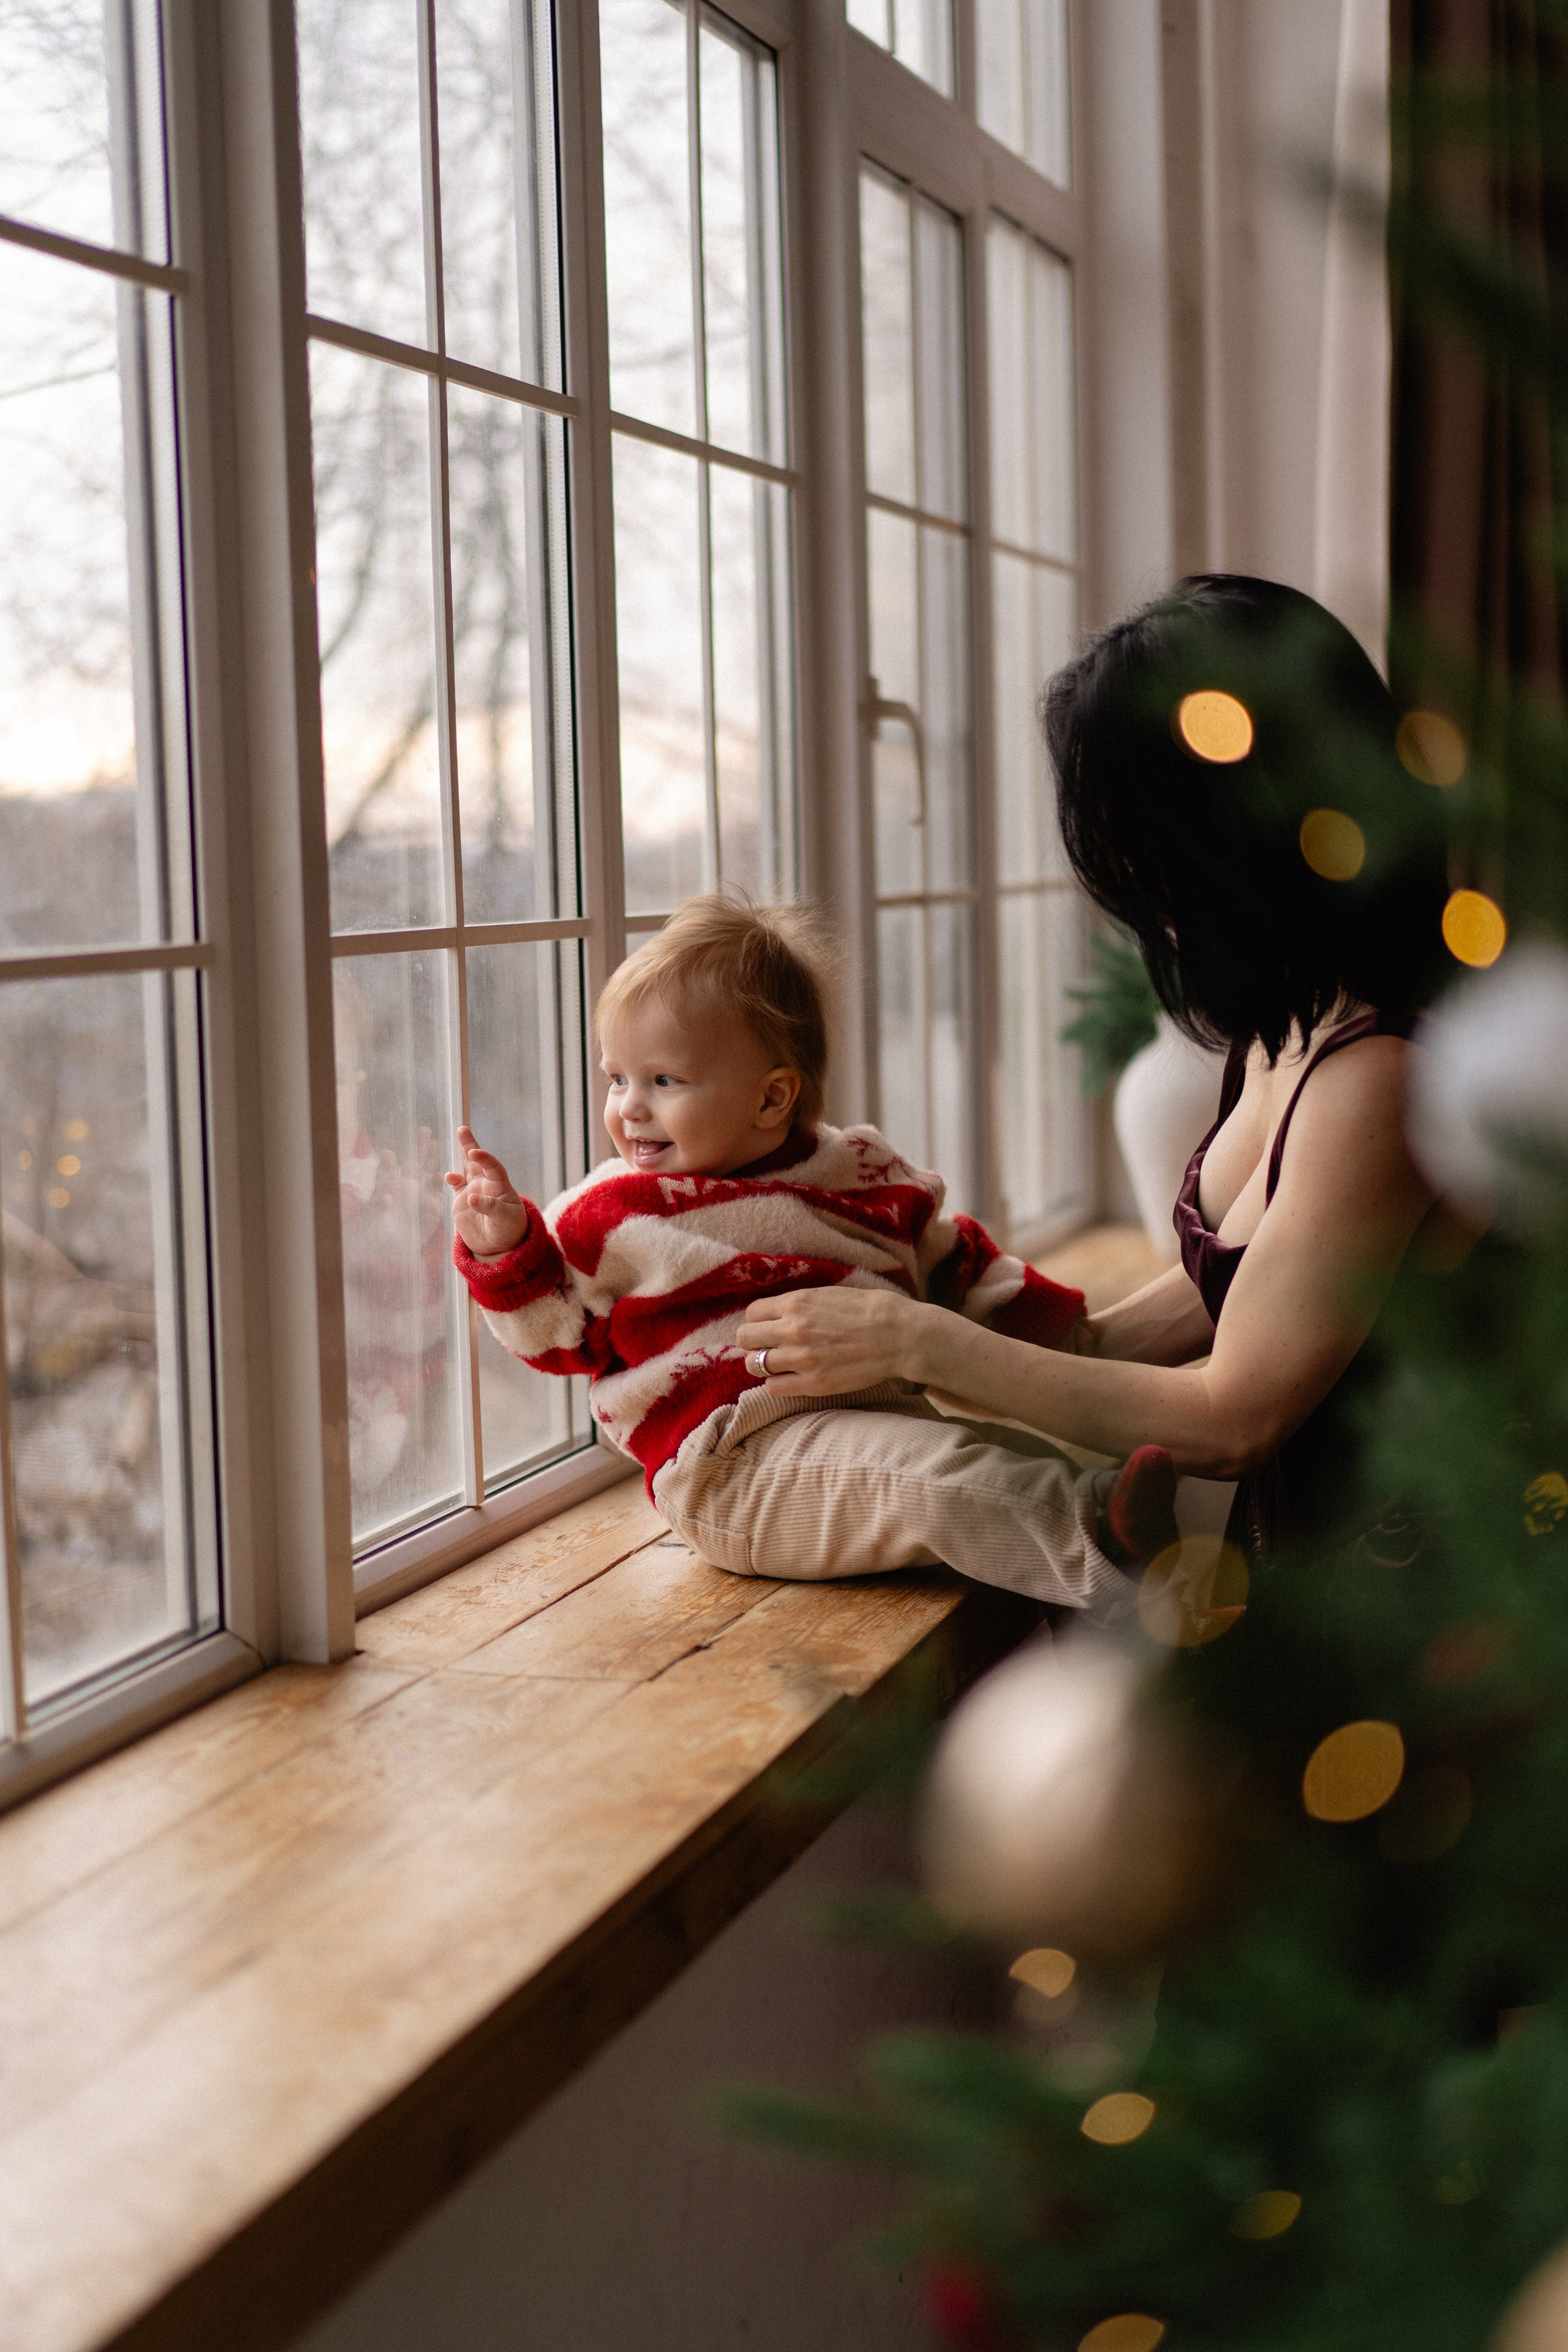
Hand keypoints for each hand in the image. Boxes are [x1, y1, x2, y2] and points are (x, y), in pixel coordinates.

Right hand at [445, 1124, 528, 1257]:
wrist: (498, 1246)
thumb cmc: (508, 1230)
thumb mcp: (504, 1220)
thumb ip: (490, 1208)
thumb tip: (472, 1198)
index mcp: (501, 1186)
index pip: (493, 1167)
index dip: (485, 1159)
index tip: (474, 1153)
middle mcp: (487, 1184)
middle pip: (478, 1161)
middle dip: (471, 1144)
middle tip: (463, 1129)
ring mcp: (473, 1190)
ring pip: (466, 1168)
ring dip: (462, 1153)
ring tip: (458, 1135)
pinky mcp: (462, 1200)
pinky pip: (456, 1185)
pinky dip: (452, 1179)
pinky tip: (448, 1176)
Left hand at [736, 1283, 927, 1394]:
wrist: (900, 1335)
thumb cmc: (871, 1309)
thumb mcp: (830, 1293)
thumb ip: (801, 1304)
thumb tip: (778, 1312)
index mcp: (797, 1303)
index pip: (752, 1313)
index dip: (758, 1321)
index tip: (768, 1326)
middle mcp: (792, 1330)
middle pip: (745, 1339)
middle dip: (753, 1342)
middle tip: (768, 1346)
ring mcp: (801, 1359)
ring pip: (755, 1365)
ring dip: (764, 1364)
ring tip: (779, 1363)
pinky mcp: (813, 1384)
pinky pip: (773, 1388)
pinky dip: (777, 1383)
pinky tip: (791, 1378)